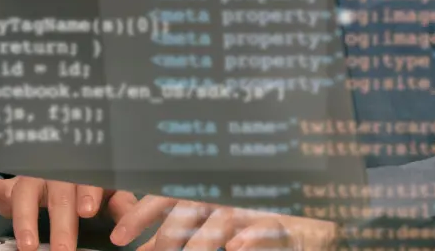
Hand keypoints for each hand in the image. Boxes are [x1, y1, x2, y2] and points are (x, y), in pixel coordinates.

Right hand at [0, 175, 139, 250]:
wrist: (59, 164)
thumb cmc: (85, 183)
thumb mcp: (106, 191)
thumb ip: (119, 203)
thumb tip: (132, 220)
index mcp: (81, 170)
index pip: (85, 179)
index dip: (86, 192)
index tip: (87, 210)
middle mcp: (53, 171)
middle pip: (55, 192)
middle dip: (59, 222)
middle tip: (62, 249)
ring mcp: (27, 177)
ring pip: (23, 192)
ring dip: (23, 218)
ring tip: (25, 244)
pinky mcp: (6, 187)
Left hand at [108, 195, 337, 250]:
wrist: (315, 208)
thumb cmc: (256, 211)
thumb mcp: (211, 218)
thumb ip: (177, 229)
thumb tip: (141, 246)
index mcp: (207, 189)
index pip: (166, 196)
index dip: (141, 214)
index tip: (118, 237)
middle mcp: (228, 194)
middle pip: (188, 213)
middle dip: (165, 240)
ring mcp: (258, 207)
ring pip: (220, 223)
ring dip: (199, 244)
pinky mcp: (289, 224)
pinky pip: (267, 229)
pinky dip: (250, 237)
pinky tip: (235, 248)